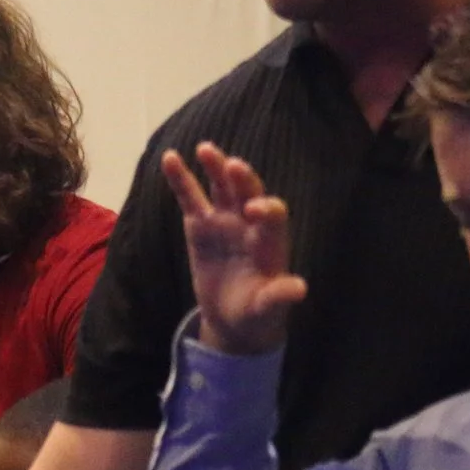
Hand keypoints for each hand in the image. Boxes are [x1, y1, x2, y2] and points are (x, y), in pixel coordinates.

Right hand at [164, 142, 305, 354]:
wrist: (233, 319)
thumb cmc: (258, 313)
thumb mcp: (268, 309)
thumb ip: (279, 296)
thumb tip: (300, 289)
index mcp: (271, 241)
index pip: (274, 216)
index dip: (267, 209)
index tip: (254, 211)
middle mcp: (250, 223)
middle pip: (249, 193)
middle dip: (243, 180)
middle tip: (233, 166)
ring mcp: (225, 220)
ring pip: (221, 187)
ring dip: (216, 167)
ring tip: (206, 149)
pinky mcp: (200, 224)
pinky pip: (190, 198)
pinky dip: (181, 179)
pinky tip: (170, 158)